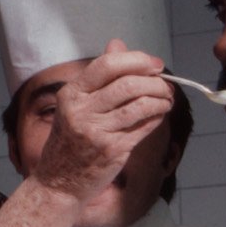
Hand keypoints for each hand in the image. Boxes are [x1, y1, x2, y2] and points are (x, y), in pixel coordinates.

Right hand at [30, 39, 173, 201]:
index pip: (107, 65)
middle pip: (127, 84)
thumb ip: (98, 76)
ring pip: (140, 104)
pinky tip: (160, 114)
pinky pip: (143, 127)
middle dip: (154, 81)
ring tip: (166, 98)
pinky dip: (157, 117)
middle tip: (166, 84)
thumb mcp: (75, 104)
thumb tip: (118, 45)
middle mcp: (81, 111)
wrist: (59, 182)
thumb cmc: (70, 140)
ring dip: (160, 98)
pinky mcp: (112, 150)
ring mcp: (97, 132)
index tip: (154, 64)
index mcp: (71, 94)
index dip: (136, 60)